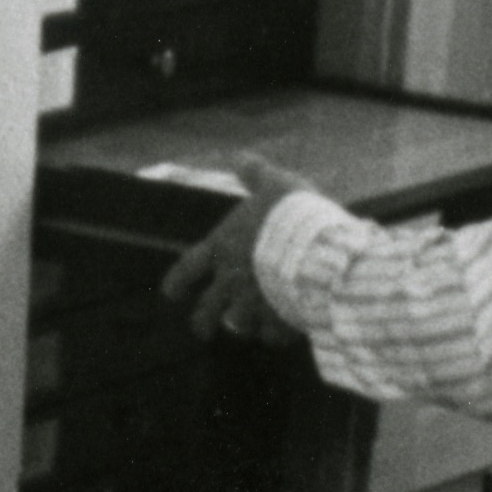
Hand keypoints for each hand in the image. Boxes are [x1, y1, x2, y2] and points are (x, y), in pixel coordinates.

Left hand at [156, 165, 321, 344]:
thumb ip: (255, 173)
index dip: (177, 283)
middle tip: (203, 329)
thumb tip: (240, 157)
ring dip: (241, 326)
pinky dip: (274, 333)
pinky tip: (282, 328)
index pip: (186, 270)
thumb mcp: (274, 183)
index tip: (172, 294)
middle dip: (202, 322)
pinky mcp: (277, 323)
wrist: (318, 249)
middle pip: (206, 312)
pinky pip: (271, 335)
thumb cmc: (292, 214)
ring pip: (237, 326)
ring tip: (248, 326)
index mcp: (223, 249)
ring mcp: (252, 306)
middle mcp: (230, 282)